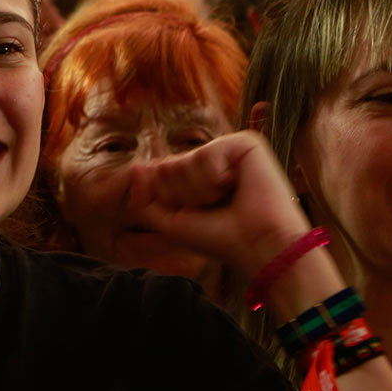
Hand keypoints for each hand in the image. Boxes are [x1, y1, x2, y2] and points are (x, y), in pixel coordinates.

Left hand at [124, 131, 311, 280]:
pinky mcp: (247, 143)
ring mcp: (230, 149)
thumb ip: (146, 196)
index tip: (193, 214)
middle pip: (169, 165)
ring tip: (226, 199)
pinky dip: (214, 178)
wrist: (258, 247)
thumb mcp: (171, 221)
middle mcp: (215, 158)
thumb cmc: (219, 238)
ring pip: (186, 160)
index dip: (167, 196)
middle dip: (182, 193)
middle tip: (211, 208)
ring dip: (199, 189)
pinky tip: (236, 186)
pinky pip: (207, 155)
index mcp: (200, 174)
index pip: (161, 171)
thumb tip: (132, 167)